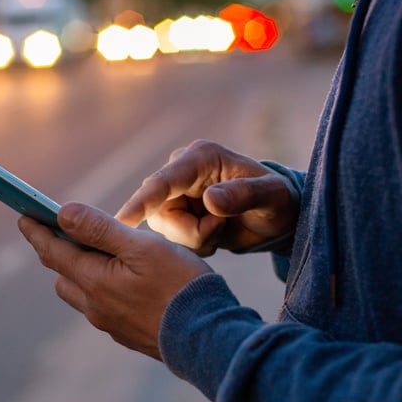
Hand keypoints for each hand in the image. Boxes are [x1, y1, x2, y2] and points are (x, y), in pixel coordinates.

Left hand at [18, 202, 210, 360]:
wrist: (209, 339)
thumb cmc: (179, 286)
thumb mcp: (141, 247)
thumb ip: (99, 229)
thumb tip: (62, 213)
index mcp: (93, 281)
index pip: (52, 251)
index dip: (36, 231)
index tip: (23, 216)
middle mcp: (95, 307)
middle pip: (63, 276)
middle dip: (59, 253)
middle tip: (64, 232)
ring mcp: (111, 324)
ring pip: (82, 295)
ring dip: (81, 274)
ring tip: (101, 255)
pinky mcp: (129, 335)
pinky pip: (104, 309)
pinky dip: (103, 290)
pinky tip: (126, 282)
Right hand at [115, 140, 298, 255]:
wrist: (278, 218)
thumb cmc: (279, 202)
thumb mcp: (272, 198)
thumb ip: (243, 196)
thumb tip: (210, 200)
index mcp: (201, 158)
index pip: (163, 182)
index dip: (141, 202)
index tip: (122, 221)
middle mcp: (182, 171)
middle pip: (159, 210)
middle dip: (190, 230)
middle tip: (220, 230)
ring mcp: (176, 193)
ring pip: (164, 227)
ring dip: (194, 238)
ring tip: (221, 230)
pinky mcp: (176, 212)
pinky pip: (171, 237)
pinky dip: (194, 243)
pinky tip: (214, 235)